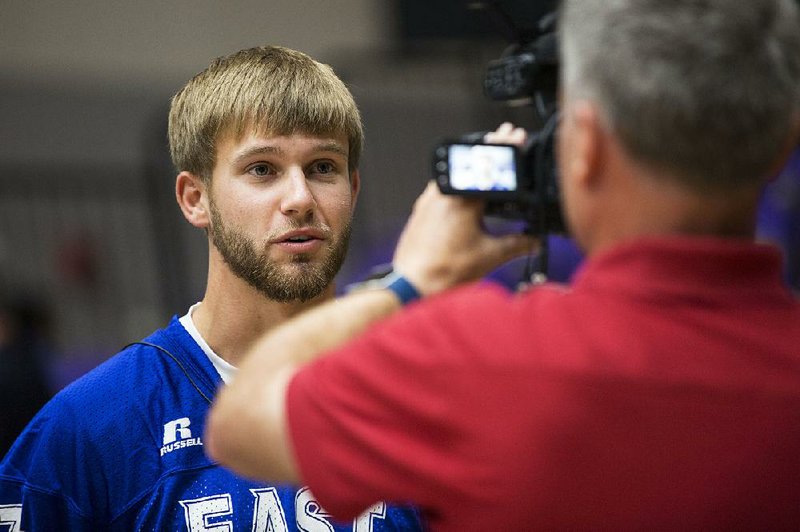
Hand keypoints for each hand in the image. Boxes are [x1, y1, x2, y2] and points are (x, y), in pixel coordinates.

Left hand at [392, 123, 537, 295]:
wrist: (412, 284)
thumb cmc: (445, 271)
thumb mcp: (490, 255)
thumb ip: (518, 244)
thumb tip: (535, 240)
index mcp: (464, 199)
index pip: (490, 164)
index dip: (505, 148)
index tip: (515, 134)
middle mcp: (443, 194)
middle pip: (470, 162)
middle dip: (489, 149)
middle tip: (502, 136)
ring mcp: (429, 200)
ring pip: (454, 173)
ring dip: (470, 165)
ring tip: (486, 161)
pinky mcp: (421, 211)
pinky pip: (441, 188)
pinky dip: (456, 182)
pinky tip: (463, 190)